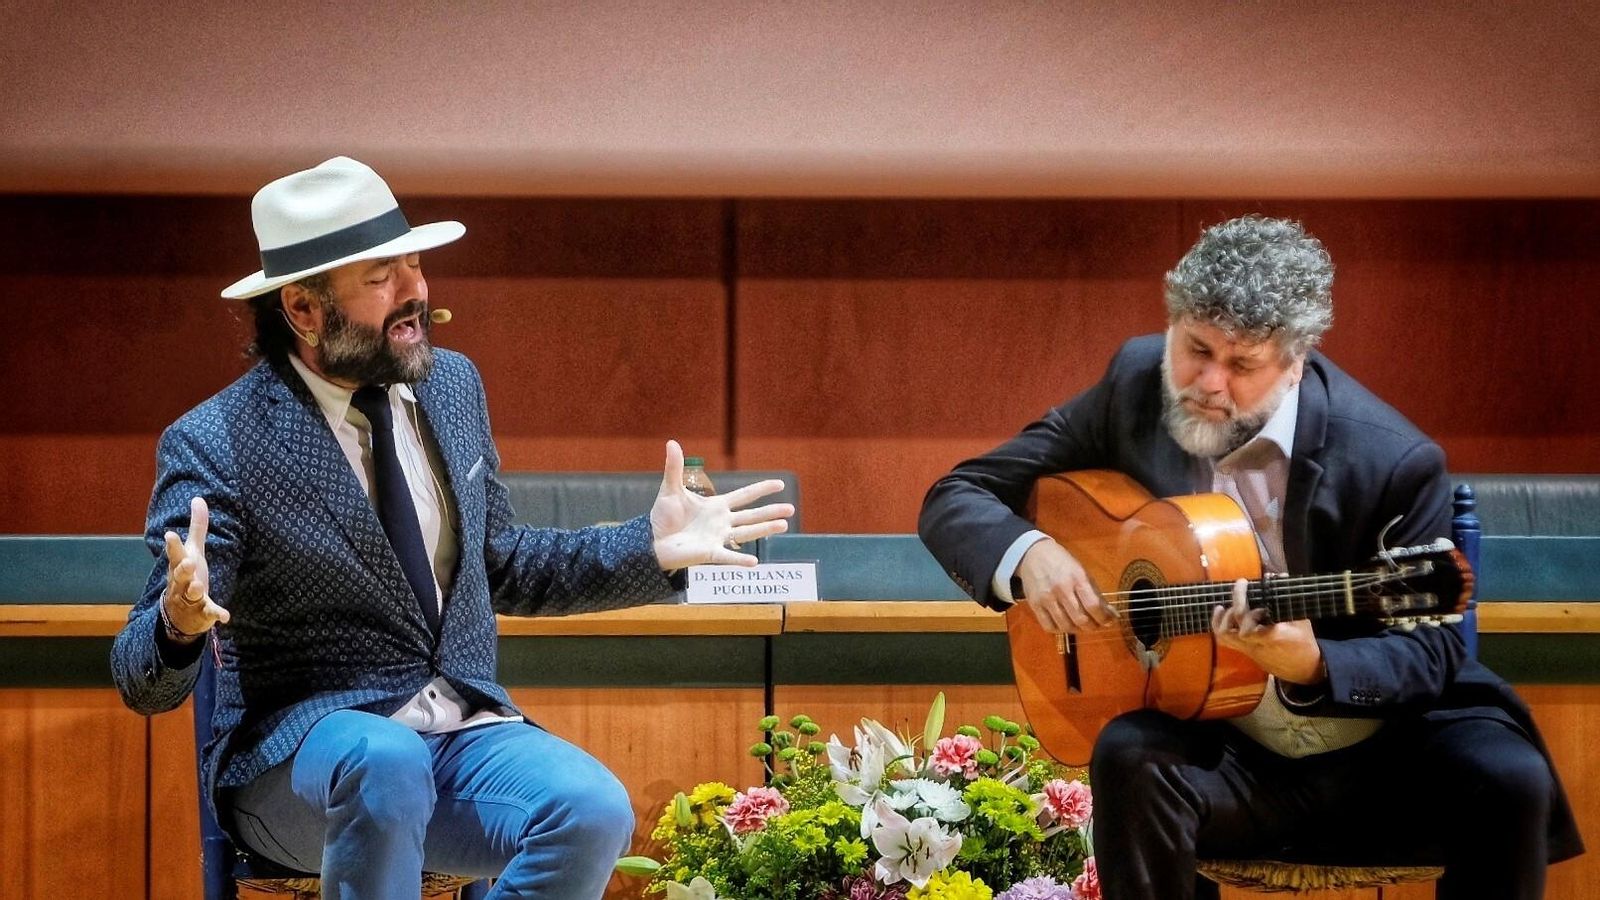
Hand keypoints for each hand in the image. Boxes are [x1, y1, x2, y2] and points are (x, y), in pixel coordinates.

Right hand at [161, 497, 229, 641]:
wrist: (180, 614)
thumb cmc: (187, 575)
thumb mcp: (193, 551)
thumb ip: (197, 527)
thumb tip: (198, 498)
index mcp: (180, 565)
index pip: (175, 554)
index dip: (172, 545)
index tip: (169, 534)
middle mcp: (181, 582)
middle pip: (180, 575)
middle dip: (183, 569)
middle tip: (188, 562)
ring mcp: (190, 598)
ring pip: (190, 594)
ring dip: (193, 590)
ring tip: (197, 586)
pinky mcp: (202, 612)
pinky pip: (209, 613)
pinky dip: (216, 613)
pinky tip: (225, 616)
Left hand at [650, 440, 793, 569]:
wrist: (652, 540)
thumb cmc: (664, 516)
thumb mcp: (671, 489)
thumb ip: (675, 467)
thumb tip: (672, 442)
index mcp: (717, 506)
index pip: (744, 496)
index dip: (761, 489)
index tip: (780, 484)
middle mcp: (722, 522)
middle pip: (752, 515)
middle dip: (771, 512)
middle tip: (791, 509)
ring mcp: (718, 538)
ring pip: (747, 533)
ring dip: (764, 529)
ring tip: (784, 525)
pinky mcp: (709, 553)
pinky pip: (727, 556)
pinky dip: (740, 559)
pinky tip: (755, 562)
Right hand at [1015, 539, 1116, 633]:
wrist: (1033, 554)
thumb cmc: (1062, 562)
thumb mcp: (1082, 572)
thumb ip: (1095, 593)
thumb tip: (1110, 614)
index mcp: (1077, 578)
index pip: (1093, 605)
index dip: (1104, 618)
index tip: (1110, 621)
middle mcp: (1061, 589)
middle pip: (1080, 619)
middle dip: (1093, 627)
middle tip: (1096, 625)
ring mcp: (1046, 598)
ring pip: (1065, 625)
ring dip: (1077, 630)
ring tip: (1082, 625)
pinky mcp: (1035, 605)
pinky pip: (1049, 626)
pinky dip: (1060, 630)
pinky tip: (1065, 624)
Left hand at [1212, 578, 1323, 684]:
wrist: (1303, 668)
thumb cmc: (1303, 641)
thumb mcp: (1301, 620)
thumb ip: (1287, 599)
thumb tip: (1279, 575)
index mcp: (1271, 636)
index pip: (1248, 622)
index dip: (1245, 604)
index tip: (1251, 587)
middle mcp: (1255, 644)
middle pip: (1233, 627)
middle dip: (1236, 602)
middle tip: (1241, 584)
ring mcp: (1248, 649)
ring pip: (1224, 636)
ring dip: (1223, 617)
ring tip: (1228, 602)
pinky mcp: (1245, 651)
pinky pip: (1225, 640)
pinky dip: (1219, 624)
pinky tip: (1220, 610)